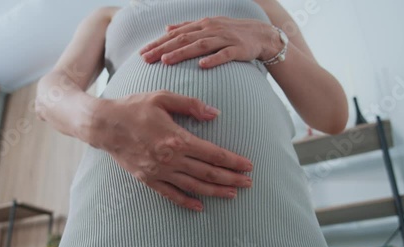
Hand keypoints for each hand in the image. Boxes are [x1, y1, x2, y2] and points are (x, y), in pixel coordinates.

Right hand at [86, 90, 252, 211]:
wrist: (104, 125)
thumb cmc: (134, 108)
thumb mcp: (163, 97)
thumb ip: (191, 104)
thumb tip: (215, 114)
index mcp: (177, 139)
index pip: (213, 154)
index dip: (233, 161)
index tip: (249, 166)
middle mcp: (170, 159)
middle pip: (208, 173)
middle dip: (231, 179)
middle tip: (249, 184)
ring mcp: (158, 172)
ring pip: (194, 186)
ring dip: (215, 191)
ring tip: (233, 195)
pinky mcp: (148, 179)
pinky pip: (171, 194)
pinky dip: (187, 201)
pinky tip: (200, 206)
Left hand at [139, 16, 280, 68]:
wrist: (261, 34)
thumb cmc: (232, 32)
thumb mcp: (209, 26)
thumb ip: (188, 27)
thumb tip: (167, 28)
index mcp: (202, 25)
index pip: (175, 34)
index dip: (158, 43)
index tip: (142, 53)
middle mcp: (210, 29)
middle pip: (183, 39)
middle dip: (162, 48)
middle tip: (146, 59)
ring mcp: (224, 38)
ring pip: (200, 45)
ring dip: (182, 53)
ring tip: (166, 61)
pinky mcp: (238, 49)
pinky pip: (224, 55)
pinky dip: (213, 59)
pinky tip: (202, 66)